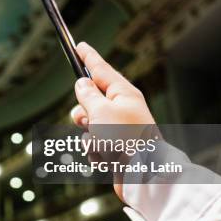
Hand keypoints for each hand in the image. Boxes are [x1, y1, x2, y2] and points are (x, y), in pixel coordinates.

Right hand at [70, 42, 155, 199]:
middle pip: (91, 100)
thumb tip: (82, 83)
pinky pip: (94, 144)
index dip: (88, 57)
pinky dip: (95, 151)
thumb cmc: (125, 139)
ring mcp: (119, 129)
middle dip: (83, 112)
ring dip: (89, 135)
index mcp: (124, 94)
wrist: (142, 175)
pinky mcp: (115, 148)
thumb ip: (88, 95)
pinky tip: (106, 157)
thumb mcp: (101, 111)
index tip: (79, 45)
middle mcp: (123, 109)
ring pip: (88, 124)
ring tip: (101, 144)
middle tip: (86, 119)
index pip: (101, 69)